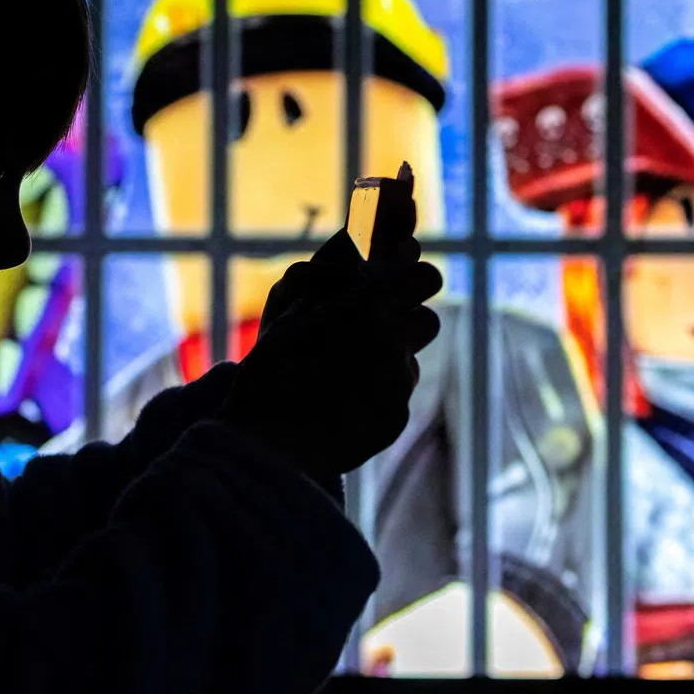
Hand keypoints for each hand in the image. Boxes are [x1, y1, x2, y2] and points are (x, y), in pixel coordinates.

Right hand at [218, 224, 441, 478]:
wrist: (266, 446)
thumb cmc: (272, 367)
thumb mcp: (293, 307)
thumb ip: (338, 274)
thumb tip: (387, 247)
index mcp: (365, 305)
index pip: (423, 276)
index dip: (410, 278)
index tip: (397, 282)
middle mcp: (390, 341)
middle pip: (427, 320)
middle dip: (405, 319)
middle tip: (371, 327)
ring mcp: (397, 384)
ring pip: (410, 358)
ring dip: (391, 357)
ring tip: (348, 370)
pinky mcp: (396, 418)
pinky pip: (398, 394)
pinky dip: (378, 394)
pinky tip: (343, 403)